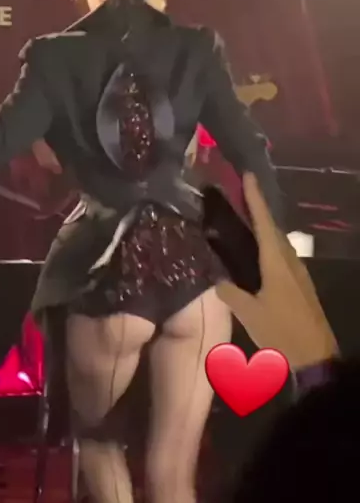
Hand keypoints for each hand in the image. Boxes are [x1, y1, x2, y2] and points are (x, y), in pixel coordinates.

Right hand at [216, 173, 338, 369]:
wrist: (315, 356)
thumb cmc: (281, 331)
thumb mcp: (249, 313)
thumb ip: (230, 292)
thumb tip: (216, 278)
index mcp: (276, 261)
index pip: (263, 222)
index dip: (254, 198)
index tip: (247, 175)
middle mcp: (288, 260)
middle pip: (271, 228)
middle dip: (256, 209)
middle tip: (238, 194)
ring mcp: (296, 272)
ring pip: (277, 242)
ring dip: (262, 228)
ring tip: (243, 219)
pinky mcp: (298, 284)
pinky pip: (280, 255)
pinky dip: (267, 245)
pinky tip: (255, 253)